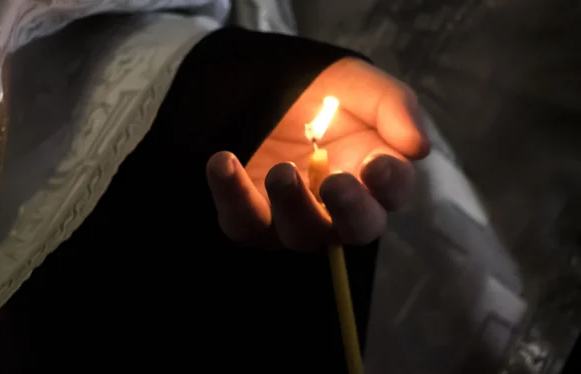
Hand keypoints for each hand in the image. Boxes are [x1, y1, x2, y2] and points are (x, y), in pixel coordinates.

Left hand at [206, 58, 428, 249]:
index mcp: (371, 174)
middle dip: (350, 212)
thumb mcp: (356, 84)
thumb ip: (392, 106)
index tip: (376, 164)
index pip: (393, 191)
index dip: (389, 183)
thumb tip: (419, 147)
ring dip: (293, 207)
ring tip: (282, 172)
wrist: (261, 86)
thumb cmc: (318, 90)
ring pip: (301, 235)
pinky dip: (233, 196)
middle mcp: (337, 206)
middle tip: (335, 184)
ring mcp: (294, 216)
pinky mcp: (251, 218)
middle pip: (355, 229)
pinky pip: (243, 224)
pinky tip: (224, 162)